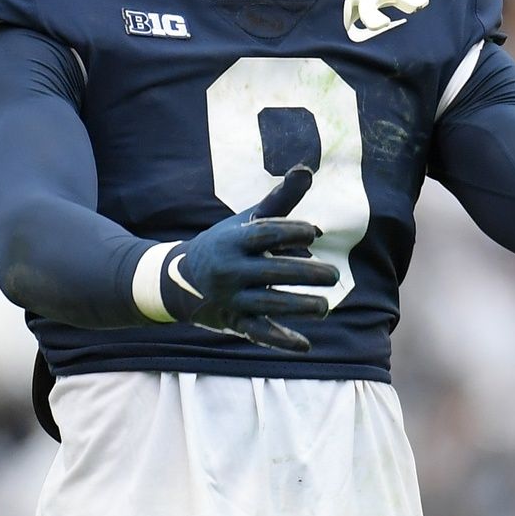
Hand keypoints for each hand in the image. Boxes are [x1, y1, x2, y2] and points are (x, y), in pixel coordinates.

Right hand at [159, 166, 338, 351]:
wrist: (180, 279)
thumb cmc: (228, 243)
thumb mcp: (248, 219)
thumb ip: (280, 199)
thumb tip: (307, 169)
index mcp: (234, 240)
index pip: (265, 234)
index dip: (291, 231)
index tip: (314, 232)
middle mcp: (230, 269)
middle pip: (272, 271)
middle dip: (306, 274)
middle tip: (335, 275)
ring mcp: (232, 297)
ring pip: (269, 304)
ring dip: (300, 306)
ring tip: (325, 306)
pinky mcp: (234, 321)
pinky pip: (259, 334)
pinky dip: (281, 341)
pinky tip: (305, 345)